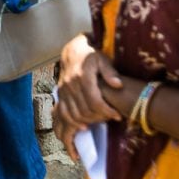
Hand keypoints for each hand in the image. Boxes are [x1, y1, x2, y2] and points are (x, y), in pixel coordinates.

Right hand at [53, 34, 122, 156]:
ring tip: (100, 120)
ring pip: (74, 114)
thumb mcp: (102, 59)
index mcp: (82, 76)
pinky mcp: (60, 94)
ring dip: (88, 121)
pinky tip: (83, 127)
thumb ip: (110, 72)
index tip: (118, 115)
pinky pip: (63, 113)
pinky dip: (72, 122)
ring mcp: (63, 91)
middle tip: (111, 118)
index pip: (95, 102)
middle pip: (85, 110)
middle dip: (100, 117)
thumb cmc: (90, 55)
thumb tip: (118, 85)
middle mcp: (70, 85)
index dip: (107, 111)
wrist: (72, 52)